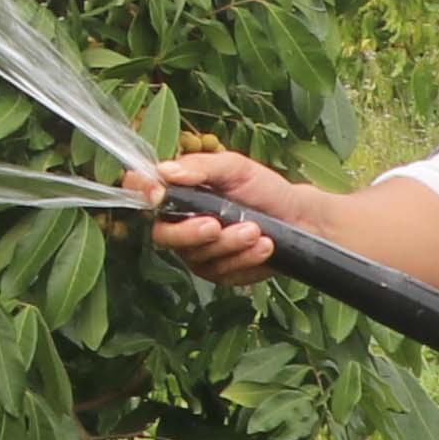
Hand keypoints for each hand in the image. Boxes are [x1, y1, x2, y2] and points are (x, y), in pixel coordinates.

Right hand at [122, 148, 302, 283]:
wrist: (298, 218)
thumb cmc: (263, 188)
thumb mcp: (235, 167)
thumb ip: (201, 167)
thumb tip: (165, 170)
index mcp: (178, 192)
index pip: (140, 190)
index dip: (140, 192)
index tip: (157, 193)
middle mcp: (180, 224)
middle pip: (162, 236)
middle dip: (189, 233)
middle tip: (216, 225)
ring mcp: (197, 252)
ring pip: (196, 256)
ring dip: (229, 244)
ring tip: (257, 230)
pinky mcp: (218, 273)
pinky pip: (221, 272)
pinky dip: (244, 259)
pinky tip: (265, 246)